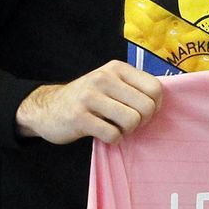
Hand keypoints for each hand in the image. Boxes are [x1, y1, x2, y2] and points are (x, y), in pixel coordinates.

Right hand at [15, 60, 162, 144]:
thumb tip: (160, 102)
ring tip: (115, 127)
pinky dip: (112, 139)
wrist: (47, 108)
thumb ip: (133, 87)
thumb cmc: (87, 98)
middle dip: (142, 121)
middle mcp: (104, 78)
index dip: (155, 106)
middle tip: (128, 123)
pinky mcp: (79, 118)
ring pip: (131, 121)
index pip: (155, 88)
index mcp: (116, 68)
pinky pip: (112, 135)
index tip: (142, 112)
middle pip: (146, 107)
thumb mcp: (110, 83)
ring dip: (127, 131)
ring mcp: (90, 97)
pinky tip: (103, 134)